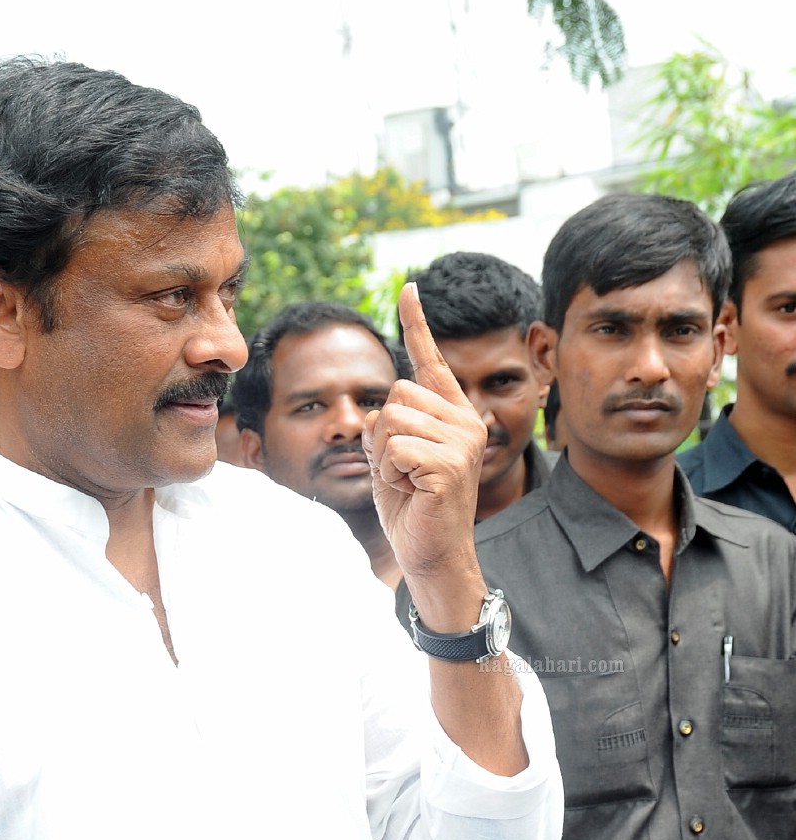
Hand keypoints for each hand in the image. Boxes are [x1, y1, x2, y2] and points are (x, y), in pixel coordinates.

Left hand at [363, 283, 486, 622]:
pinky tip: (413, 491)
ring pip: (391, 420)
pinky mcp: (450, 464)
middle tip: (402, 469)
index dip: (416, 323)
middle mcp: (465, 420)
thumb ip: (386, 426)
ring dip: (384, 458)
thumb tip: (375, 410)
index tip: (408, 287)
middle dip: (381, 435)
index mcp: (452, 414)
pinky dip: (391, 474)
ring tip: (408, 481)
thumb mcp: (390, 457)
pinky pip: (395, 449)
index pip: (429, 360)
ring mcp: (463, 441)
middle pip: (396, 393)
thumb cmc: (410, 507)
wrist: (429, 552)